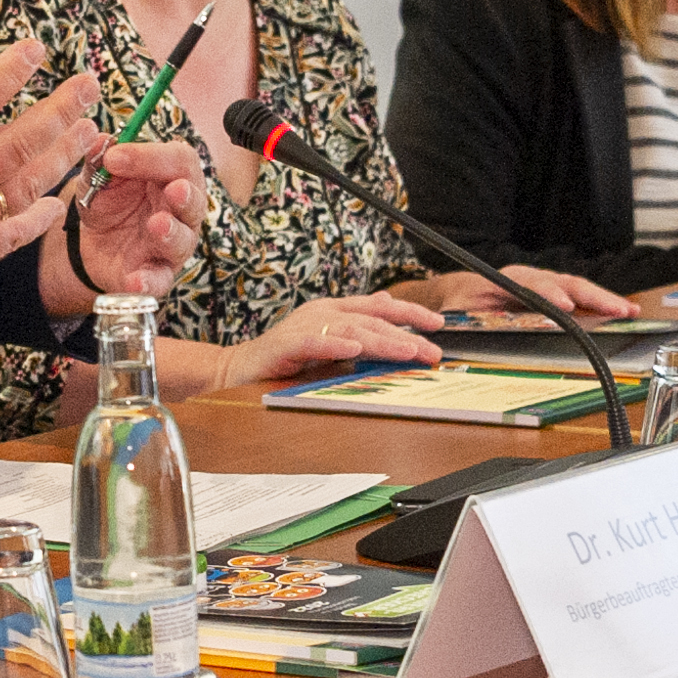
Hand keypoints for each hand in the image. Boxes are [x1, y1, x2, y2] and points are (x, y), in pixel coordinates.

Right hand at [0, 24, 108, 330]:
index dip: (9, 72)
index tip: (36, 49)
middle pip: (19, 142)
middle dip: (60, 110)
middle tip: (91, 85)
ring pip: (27, 185)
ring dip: (63, 156)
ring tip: (91, 130)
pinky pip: (13, 236)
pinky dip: (39, 218)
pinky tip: (60, 200)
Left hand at [43, 141, 206, 315]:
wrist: (93, 244)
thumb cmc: (110, 201)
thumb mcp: (99, 178)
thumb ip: (99, 160)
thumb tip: (98, 139)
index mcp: (171, 177)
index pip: (179, 160)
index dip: (152, 156)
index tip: (114, 157)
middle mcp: (181, 211)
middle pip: (193, 199)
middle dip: (184, 194)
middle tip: (172, 190)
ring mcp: (172, 245)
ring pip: (183, 240)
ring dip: (171, 233)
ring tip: (156, 225)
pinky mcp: (157, 275)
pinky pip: (160, 280)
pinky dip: (148, 282)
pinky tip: (136, 280)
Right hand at [204, 291, 446, 394]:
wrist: (239, 370)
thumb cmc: (287, 360)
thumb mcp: (331, 345)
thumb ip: (359, 332)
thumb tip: (390, 313)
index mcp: (335, 311)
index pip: (380, 307)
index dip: (410, 313)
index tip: (437, 325)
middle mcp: (322, 312)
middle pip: (372, 318)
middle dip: (406, 333)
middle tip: (431, 351)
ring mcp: (304, 327)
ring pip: (351, 329)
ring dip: (382, 340)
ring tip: (406, 350)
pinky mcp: (286, 345)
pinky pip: (314, 343)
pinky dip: (335, 345)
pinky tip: (354, 350)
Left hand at [394, 265, 635, 318]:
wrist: (460, 293)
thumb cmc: (458, 304)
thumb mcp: (456, 313)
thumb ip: (463, 321)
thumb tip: (464, 332)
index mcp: (507, 280)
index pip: (532, 284)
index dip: (549, 294)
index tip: (564, 305)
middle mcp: (531, 278)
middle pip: (566, 283)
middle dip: (593, 297)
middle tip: (617, 309)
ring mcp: (545, 285)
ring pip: (578, 289)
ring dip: (604, 300)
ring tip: (629, 312)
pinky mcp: (554, 296)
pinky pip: (580, 298)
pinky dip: (602, 306)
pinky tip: (624, 313)